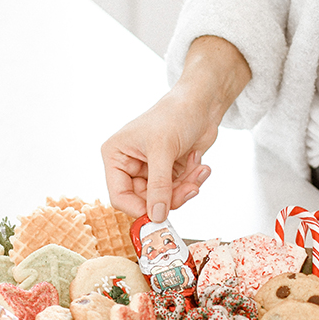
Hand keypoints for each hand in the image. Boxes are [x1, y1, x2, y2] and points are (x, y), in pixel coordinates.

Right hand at [101, 89, 213, 220]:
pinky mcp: (169, 171)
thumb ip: (159, 186)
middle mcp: (130, 165)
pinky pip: (179, 190)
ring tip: (199, 170)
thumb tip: (156, 216)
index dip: (139, 209)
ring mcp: (151, 170)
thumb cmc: (174, 114)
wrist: (202, 102)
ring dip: (186, 187)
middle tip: (190, 189)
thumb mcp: (163, 150)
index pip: (119, 196)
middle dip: (171, 197)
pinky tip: (200, 164)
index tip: (159, 217)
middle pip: (145, 201)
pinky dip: (192, 181)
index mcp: (116, 156)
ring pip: (165, 198)